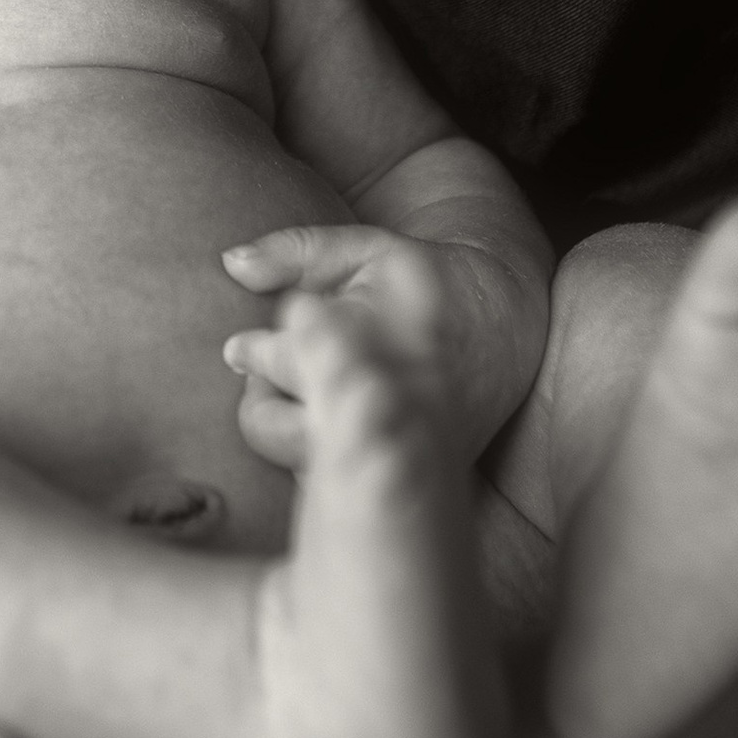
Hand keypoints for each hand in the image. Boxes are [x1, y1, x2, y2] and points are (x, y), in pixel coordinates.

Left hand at [219, 223, 449, 471]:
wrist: (506, 330)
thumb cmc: (425, 281)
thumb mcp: (365, 249)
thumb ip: (295, 253)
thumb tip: (231, 263)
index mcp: (370, 339)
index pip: (285, 359)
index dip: (251, 354)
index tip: (238, 349)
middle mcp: (381, 399)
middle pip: (276, 432)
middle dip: (259, 403)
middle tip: (269, 375)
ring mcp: (394, 445)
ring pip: (303, 468)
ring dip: (287, 433)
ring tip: (303, 396)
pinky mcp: (407, 478)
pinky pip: (338, 488)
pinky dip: (320, 461)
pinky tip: (329, 426)